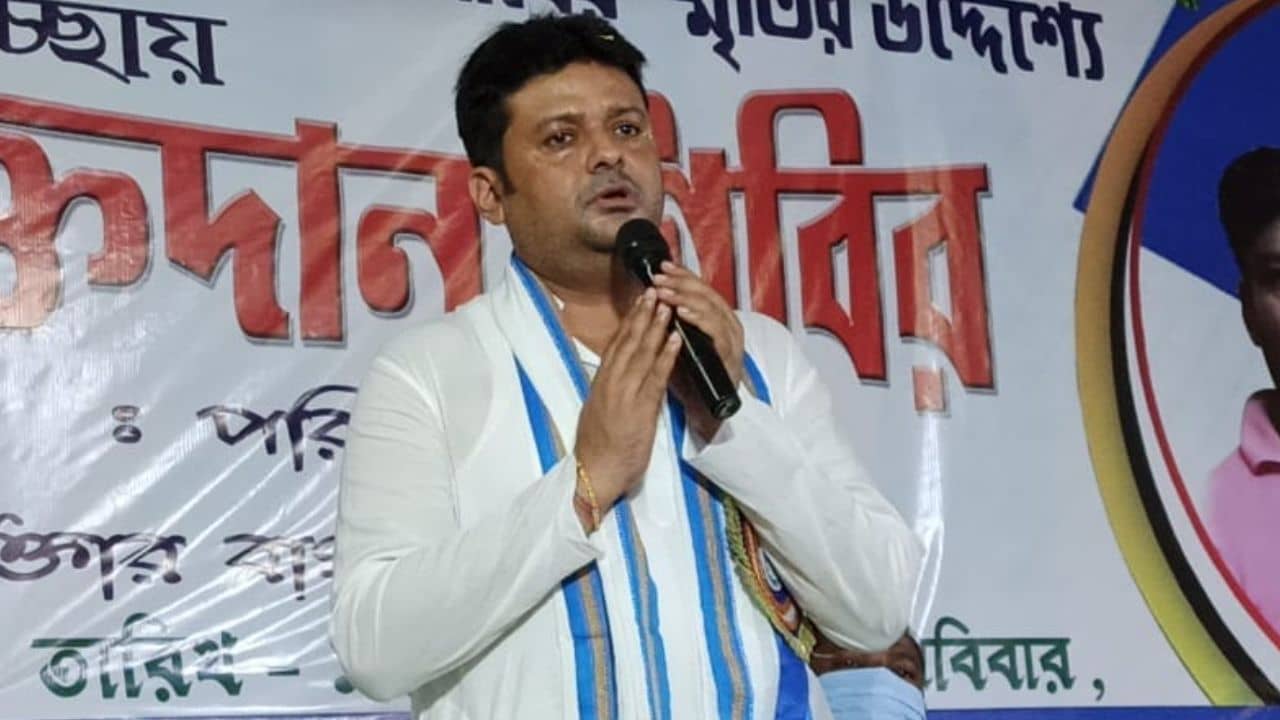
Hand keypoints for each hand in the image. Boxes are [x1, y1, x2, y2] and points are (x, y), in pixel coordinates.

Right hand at [574, 288, 682, 514]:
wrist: (595, 473)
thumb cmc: (599, 448)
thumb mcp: (602, 412)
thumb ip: (612, 391)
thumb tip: (622, 375)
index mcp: (602, 383)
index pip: (616, 345)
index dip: (629, 322)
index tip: (639, 302)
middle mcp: (611, 384)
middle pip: (627, 342)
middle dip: (642, 315)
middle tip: (654, 290)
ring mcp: (624, 395)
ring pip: (641, 353)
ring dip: (655, 327)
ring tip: (666, 304)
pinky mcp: (638, 410)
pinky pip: (654, 377)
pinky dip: (665, 356)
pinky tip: (675, 339)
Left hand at [650, 261, 743, 439]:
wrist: (704, 414)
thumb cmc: (689, 379)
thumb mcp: (678, 345)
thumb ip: (670, 323)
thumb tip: (650, 297)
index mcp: (716, 320)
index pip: (700, 289)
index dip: (681, 276)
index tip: (661, 266)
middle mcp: (728, 326)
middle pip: (707, 294)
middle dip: (682, 283)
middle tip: (660, 276)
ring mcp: (732, 342)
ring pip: (712, 310)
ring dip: (687, 298)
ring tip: (666, 293)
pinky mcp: (730, 358)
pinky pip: (716, 334)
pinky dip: (699, 320)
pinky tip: (682, 313)